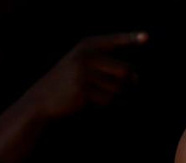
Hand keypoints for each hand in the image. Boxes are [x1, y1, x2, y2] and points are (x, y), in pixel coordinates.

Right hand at [28, 32, 147, 119]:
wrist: (39, 100)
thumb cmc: (65, 83)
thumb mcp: (80, 65)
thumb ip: (107, 65)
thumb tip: (136, 78)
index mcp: (86, 46)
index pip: (114, 41)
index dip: (131, 39)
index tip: (146, 38)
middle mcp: (85, 57)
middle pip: (124, 69)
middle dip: (127, 80)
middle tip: (126, 85)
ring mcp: (84, 74)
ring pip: (117, 86)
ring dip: (114, 93)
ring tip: (99, 93)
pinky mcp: (83, 91)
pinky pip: (107, 98)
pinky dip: (104, 101)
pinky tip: (90, 100)